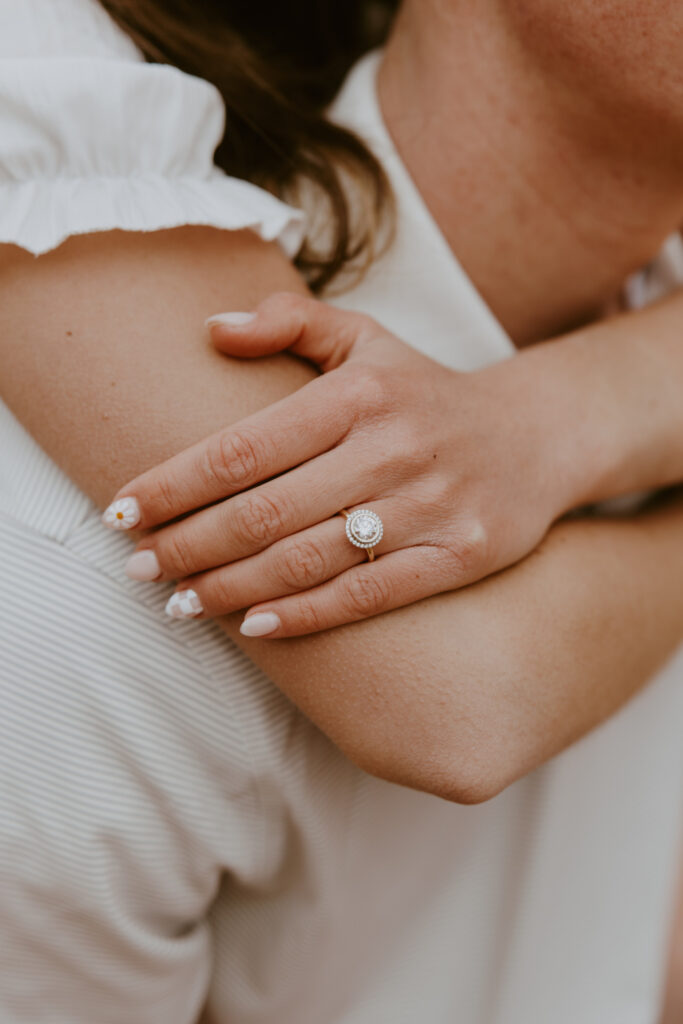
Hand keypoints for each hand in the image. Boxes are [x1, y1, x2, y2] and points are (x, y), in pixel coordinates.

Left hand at [104, 293, 583, 635]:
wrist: (534, 435)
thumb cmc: (426, 390)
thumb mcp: (366, 337)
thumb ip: (291, 322)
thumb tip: (210, 329)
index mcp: (358, 393)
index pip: (243, 447)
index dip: (173, 483)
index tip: (121, 512)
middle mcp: (391, 449)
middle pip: (265, 511)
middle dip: (189, 545)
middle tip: (137, 568)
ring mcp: (428, 507)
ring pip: (309, 559)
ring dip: (232, 586)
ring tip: (178, 604)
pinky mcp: (459, 555)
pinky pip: (371, 596)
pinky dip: (307, 614)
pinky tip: (254, 626)